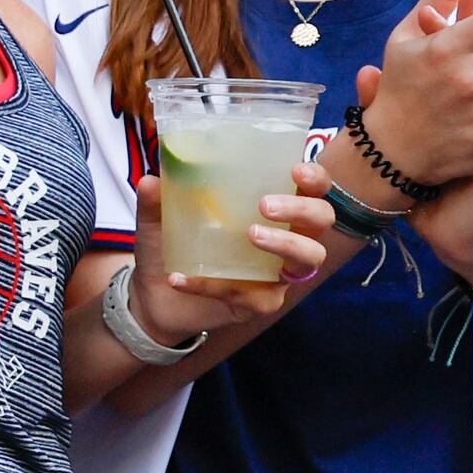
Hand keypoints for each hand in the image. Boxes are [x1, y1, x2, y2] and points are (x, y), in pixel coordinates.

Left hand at [122, 166, 339, 340]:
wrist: (155, 295)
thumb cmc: (171, 246)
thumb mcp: (158, 220)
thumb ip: (156, 200)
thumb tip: (151, 180)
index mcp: (271, 208)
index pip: (311, 188)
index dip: (315, 178)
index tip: (296, 169)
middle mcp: (285, 238)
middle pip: (321, 220)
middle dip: (302, 209)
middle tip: (266, 206)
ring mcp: (279, 273)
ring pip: (309, 259)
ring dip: (284, 244)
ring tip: (251, 234)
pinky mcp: (262, 302)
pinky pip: (252, 295)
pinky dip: (213, 285)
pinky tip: (180, 278)